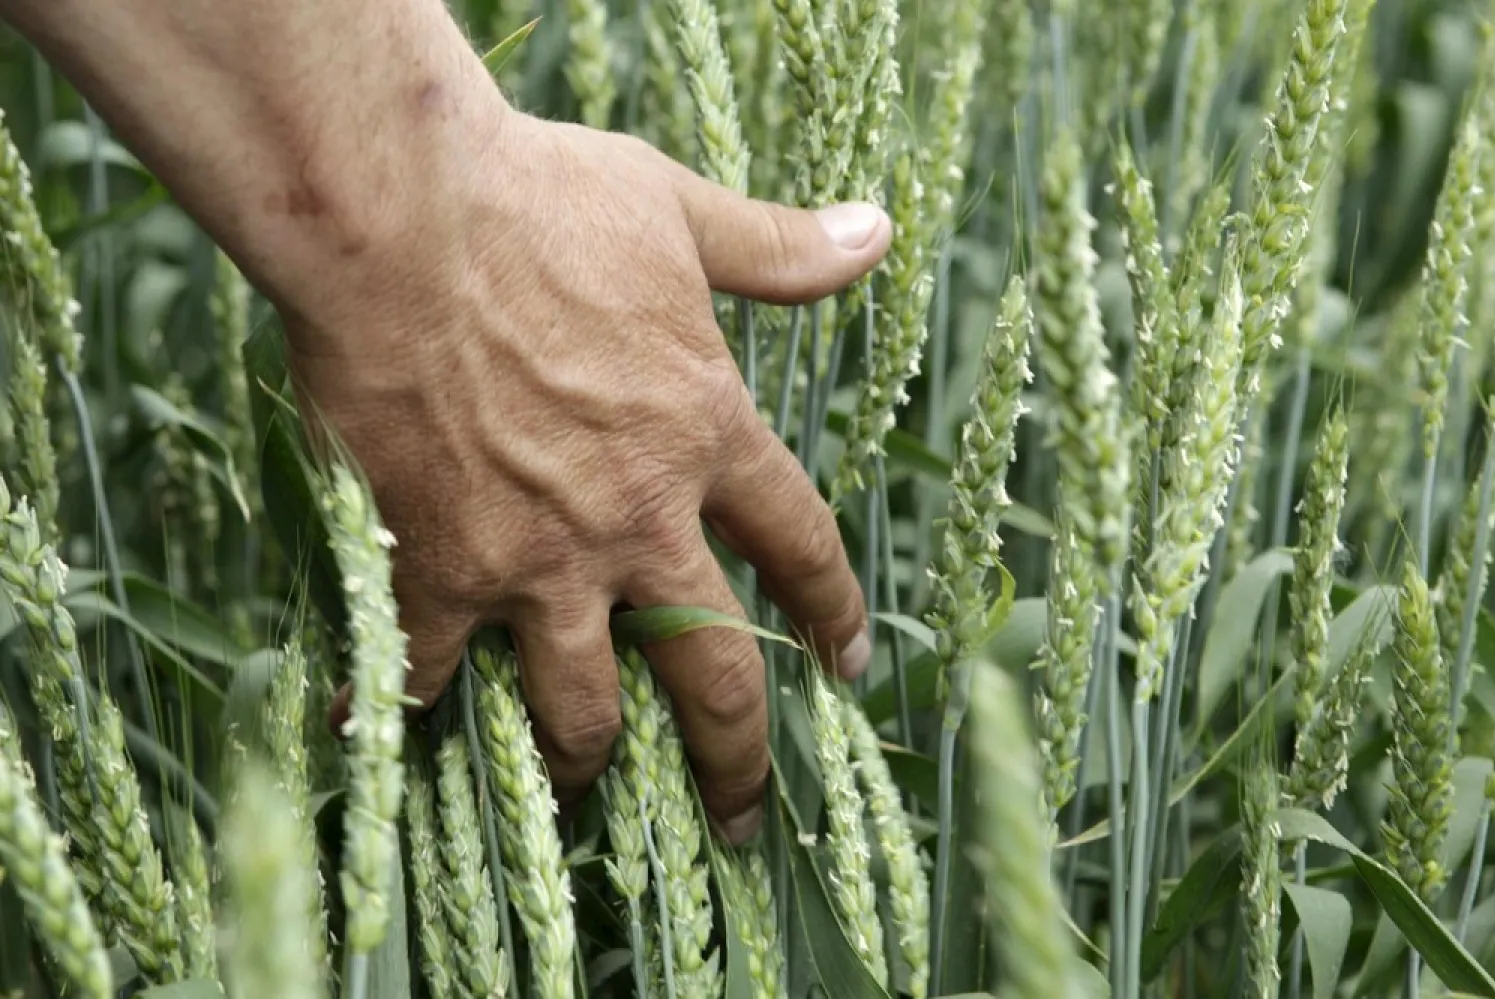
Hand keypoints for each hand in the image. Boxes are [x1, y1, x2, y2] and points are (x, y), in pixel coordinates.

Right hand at [295, 107, 889, 841]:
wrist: (401, 221)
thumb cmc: (540, 205)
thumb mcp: (679, 214)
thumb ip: (777, 249)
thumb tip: (874, 231)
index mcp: (705, 436)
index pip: (800, 548)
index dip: (833, 612)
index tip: (851, 664)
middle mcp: (635, 521)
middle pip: (711, 673)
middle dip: (733, 760)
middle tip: (741, 818)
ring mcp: (535, 559)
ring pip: (579, 708)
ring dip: (586, 761)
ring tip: (587, 793)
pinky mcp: (433, 568)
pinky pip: (421, 671)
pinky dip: (399, 706)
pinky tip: (374, 730)